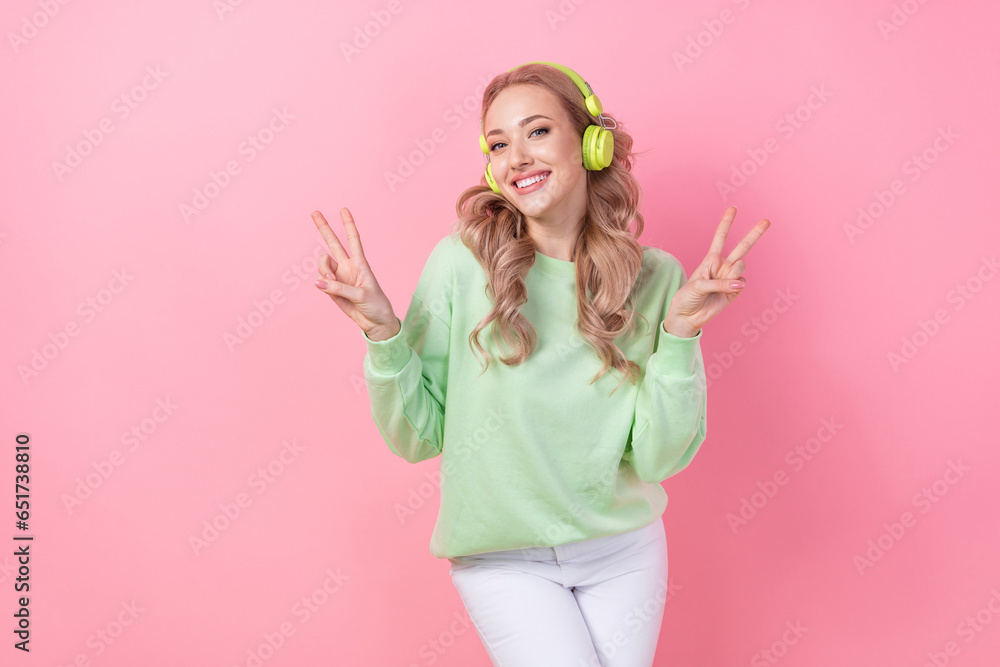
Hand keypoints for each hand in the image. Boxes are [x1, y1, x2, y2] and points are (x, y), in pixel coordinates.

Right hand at [311, 208, 398, 337]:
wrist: (374, 322)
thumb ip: (339, 288)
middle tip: (314, 212)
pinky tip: (326, 287)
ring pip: (323, 264)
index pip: (353, 240)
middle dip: (324, 227)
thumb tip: (318, 283)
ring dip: (324, 271)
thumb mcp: (361, 294)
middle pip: (333, 243)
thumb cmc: (375, 305)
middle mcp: (348, 266)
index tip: (343, 209)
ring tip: (330, 283)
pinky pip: (321, 280)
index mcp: (360, 264)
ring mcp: (339, 277)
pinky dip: (322, 283)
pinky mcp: (331, 289)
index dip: (348, 224)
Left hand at [664, 206, 769, 336]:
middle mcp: (722, 266)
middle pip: (742, 247)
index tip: (733, 208)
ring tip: (722, 283)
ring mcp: (730, 279)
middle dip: (754, 234)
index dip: (727, 223)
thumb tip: (740, 285)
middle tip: (767, 221)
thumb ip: (719, 283)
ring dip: (733, 272)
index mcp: (710, 260)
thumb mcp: (697, 286)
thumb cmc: (686, 298)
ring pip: (741, 266)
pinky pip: (741, 283)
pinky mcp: (735, 292)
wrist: (686, 317)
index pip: (720, 238)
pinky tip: (728, 291)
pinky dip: (735, 286)